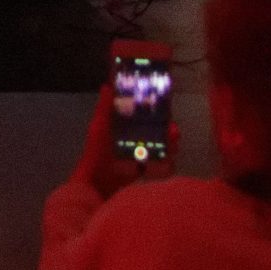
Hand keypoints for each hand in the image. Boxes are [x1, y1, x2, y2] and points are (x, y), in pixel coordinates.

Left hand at [72, 78, 175, 202]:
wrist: (95, 185)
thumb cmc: (96, 154)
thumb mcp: (99, 127)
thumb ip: (103, 108)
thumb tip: (107, 85)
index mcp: (120, 129)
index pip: (140, 117)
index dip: (153, 112)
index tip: (165, 107)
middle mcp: (130, 142)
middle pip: (155, 132)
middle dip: (166, 130)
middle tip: (174, 129)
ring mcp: (137, 158)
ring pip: (160, 148)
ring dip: (170, 144)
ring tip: (175, 143)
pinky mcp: (142, 172)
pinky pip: (160, 167)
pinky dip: (168, 163)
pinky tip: (171, 160)